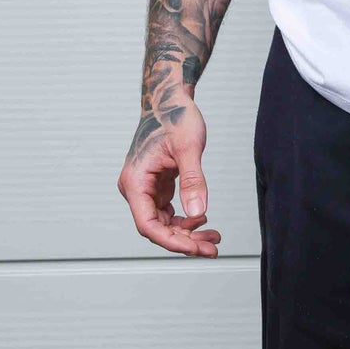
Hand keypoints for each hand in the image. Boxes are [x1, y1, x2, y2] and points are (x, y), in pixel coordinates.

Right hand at [117, 98, 220, 256]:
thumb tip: (198, 212)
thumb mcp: (188, 147)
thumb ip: (193, 180)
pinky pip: (168, 212)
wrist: (169, 99)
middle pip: (157, 228)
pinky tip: (203, 221)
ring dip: (187, 233)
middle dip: (184, 241)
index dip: (171, 241)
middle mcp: (136, 188)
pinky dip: (186, 220)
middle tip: (212, 249)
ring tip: (214, 238)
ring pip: (164, 223)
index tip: (195, 249)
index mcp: (135, 180)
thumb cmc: (175, 117)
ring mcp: (145, 188)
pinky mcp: (156, 186)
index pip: (148, 224)